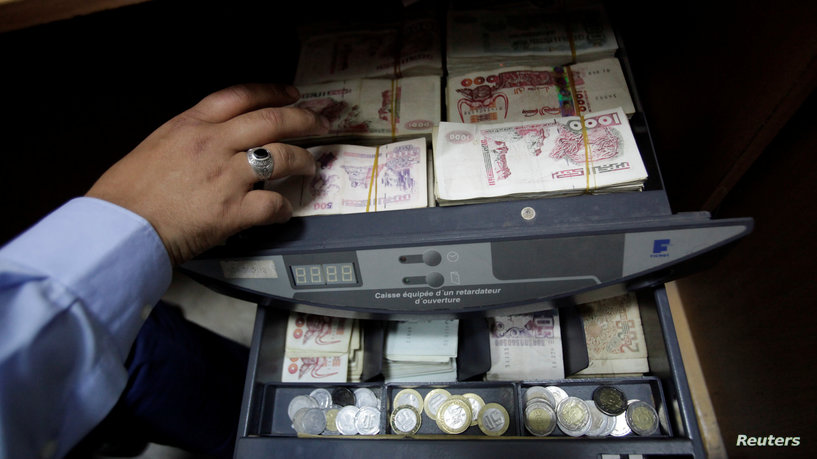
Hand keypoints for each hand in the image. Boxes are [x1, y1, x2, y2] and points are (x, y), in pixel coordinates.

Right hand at [86, 83, 328, 264]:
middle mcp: (212, 145)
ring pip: (282, 157)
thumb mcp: (155, 147)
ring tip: (311, 166)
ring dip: (304, 160)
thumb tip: (217, 140)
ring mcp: (226, 177)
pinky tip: (285, 211)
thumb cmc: (128, 195)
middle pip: (272, 120)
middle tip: (321, 123)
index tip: (292, 95)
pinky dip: (285, 208)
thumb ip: (190, 139)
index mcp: (191, 126)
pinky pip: (274, 205)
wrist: (118, 229)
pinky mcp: (232, 211)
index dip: (273, 92)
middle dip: (305, 119)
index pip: (241, 95)